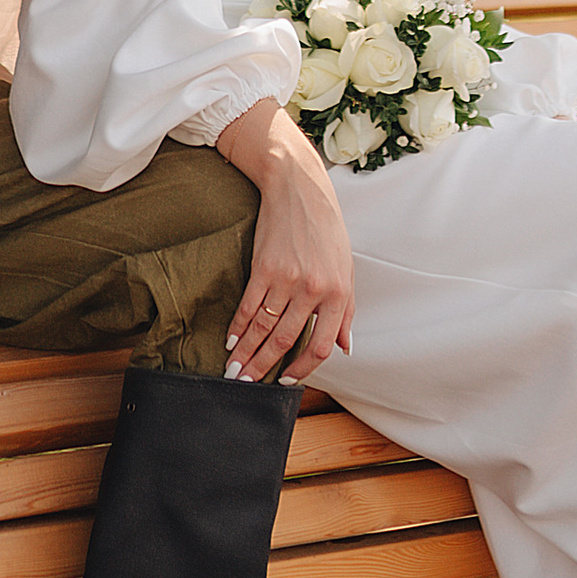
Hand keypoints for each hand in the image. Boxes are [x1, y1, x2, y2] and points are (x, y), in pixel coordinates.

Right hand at [217, 105, 354, 382]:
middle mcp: (313, 290)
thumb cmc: (327, 232)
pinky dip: (238, 326)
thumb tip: (344, 347)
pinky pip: (248, 305)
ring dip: (246, 354)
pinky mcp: (264, 267)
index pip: (321, 346)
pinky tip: (231, 340)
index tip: (287, 382)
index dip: (303, 369)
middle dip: (263, 368)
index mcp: (337, 294)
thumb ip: (345, 312)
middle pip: (284, 341)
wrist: (301, 191)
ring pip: (263, 327)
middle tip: (247, 386)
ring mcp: (287, 278)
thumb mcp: (346, 270)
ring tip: (233, 372)